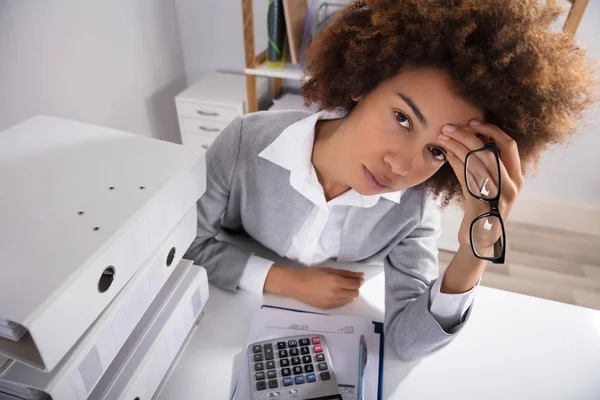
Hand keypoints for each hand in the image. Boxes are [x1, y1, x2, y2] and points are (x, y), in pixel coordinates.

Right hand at [264, 265, 363, 308]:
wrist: (296, 284)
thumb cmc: (312, 274)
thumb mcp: (330, 270)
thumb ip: (347, 273)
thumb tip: (361, 276)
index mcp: (337, 281)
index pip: (355, 284)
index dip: (358, 281)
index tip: (357, 279)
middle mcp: (336, 293)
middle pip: (354, 293)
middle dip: (354, 288)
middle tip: (347, 283)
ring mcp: (332, 302)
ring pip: (349, 300)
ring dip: (348, 294)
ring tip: (339, 288)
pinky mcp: (327, 307)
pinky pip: (341, 304)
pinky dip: (342, 299)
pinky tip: (334, 294)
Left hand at [439, 120, 524, 249]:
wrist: (480, 241)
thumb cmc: (484, 210)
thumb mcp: (490, 186)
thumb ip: (486, 166)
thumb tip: (468, 138)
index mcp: (517, 178)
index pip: (509, 145)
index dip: (491, 130)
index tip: (473, 122)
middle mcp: (511, 185)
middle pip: (490, 149)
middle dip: (468, 135)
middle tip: (449, 127)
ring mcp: (497, 195)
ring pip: (475, 161)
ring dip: (456, 145)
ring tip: (442, 137)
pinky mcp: (480, 203)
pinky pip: (466, 176)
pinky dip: (455, 162)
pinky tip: (445, 154)